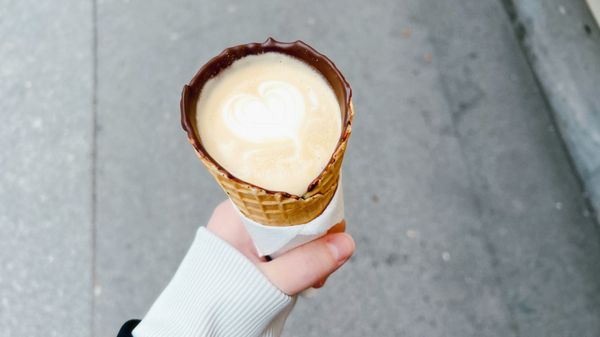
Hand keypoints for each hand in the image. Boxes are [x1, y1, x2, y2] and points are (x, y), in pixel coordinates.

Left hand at [206, 200, 354, 295]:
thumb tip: (347, 243)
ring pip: (289, 234)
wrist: (195, 329)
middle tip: (322, 265)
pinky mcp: (250, 252)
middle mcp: (240, 218)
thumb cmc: (222, 301)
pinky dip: (295, 262)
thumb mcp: (271, 282)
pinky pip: (281, 249)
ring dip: (306, 254)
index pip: (285, 196)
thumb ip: (309, 263)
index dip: (313, 210)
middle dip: (312, 240)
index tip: (332, 232)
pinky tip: (301, 280)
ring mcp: (244, 235)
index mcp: (238, 213)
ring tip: (311, 279)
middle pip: (291, 216)